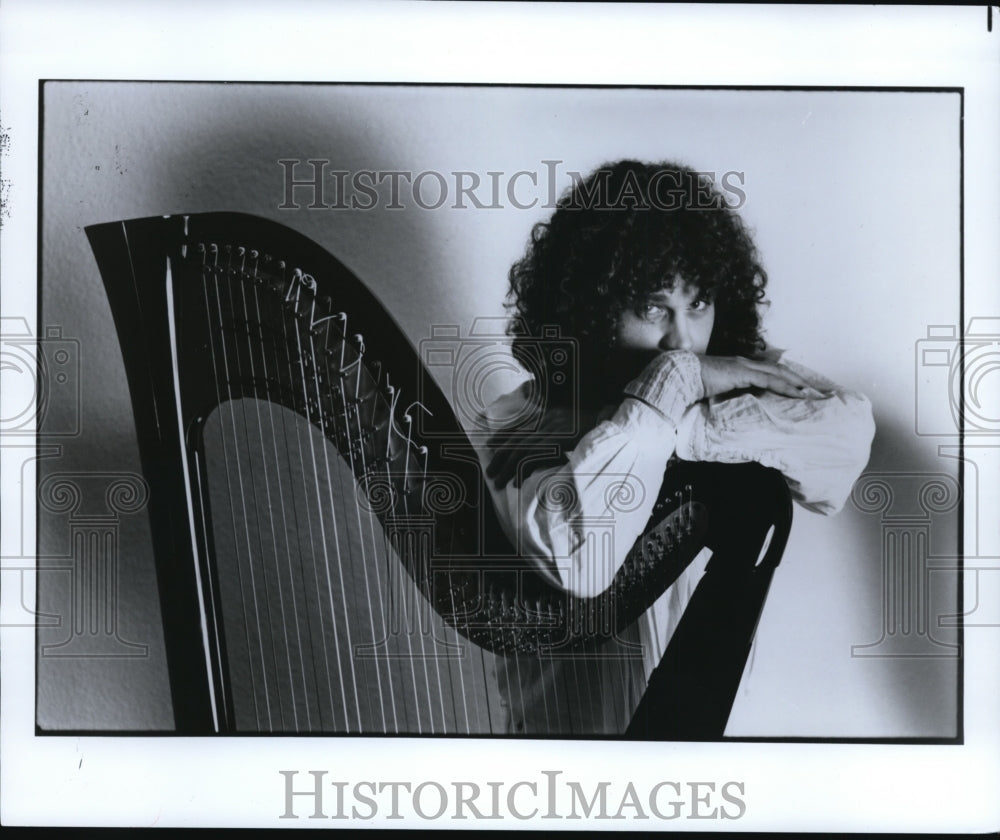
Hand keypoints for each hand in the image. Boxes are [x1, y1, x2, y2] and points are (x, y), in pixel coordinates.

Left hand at [486, 407, 594, 488]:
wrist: (616, 421)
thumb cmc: (595, 427)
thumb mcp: (571, 425)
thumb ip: (556, 430)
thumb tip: (544, 445)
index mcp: (548, 415)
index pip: (518, 426)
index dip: (501, 436)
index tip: (489, 446)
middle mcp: (547, 421)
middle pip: (515, 440)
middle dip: (499, 457)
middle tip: (490, 473)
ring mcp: (552, 431)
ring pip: (521, 451)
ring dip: (507, 468)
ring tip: (498, 482)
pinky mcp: (559, 441)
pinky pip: (535, 457)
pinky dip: (524, 470)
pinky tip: (517, 482)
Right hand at [697, 355, 829, 399]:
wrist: (678, 375)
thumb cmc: (690, 385)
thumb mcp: (712, 392)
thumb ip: (724, 396)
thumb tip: (731, 410)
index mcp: (736, 367)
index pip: (765, 371)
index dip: (782, 379)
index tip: (795, 390)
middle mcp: (743, 363)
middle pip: (776, 369)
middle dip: (795, 379)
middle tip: (811, 391)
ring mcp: (743, 366)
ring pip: (777, 372)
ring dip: (795, 382)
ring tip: (810, 393)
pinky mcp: (742, 372)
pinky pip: (770, 379)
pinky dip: (786, 386)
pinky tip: (797, 394)